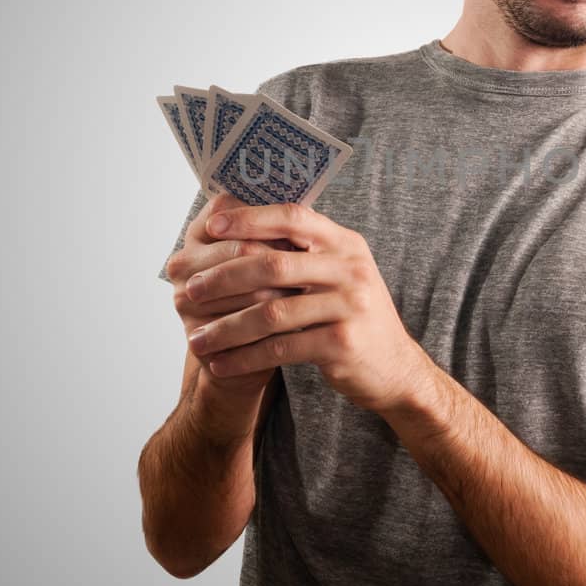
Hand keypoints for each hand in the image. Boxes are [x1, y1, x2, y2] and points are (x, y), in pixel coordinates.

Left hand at [184, 200, 432, 414]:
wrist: (394, 368)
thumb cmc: (352, 316)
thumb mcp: (340, 274)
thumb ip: (303, 253)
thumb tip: (240, 230)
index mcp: (345, 243)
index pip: (293, 217)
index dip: (249, 219)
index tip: (210, 227)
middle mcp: (350, 269)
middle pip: (273, 264)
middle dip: (224, 278)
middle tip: (191, 291)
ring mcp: (349, 307)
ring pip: (271, 313)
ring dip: (227, 328)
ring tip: (196, 339)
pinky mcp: (342, 344)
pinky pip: (281, 349)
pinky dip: (245, 358)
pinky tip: (221, 364)